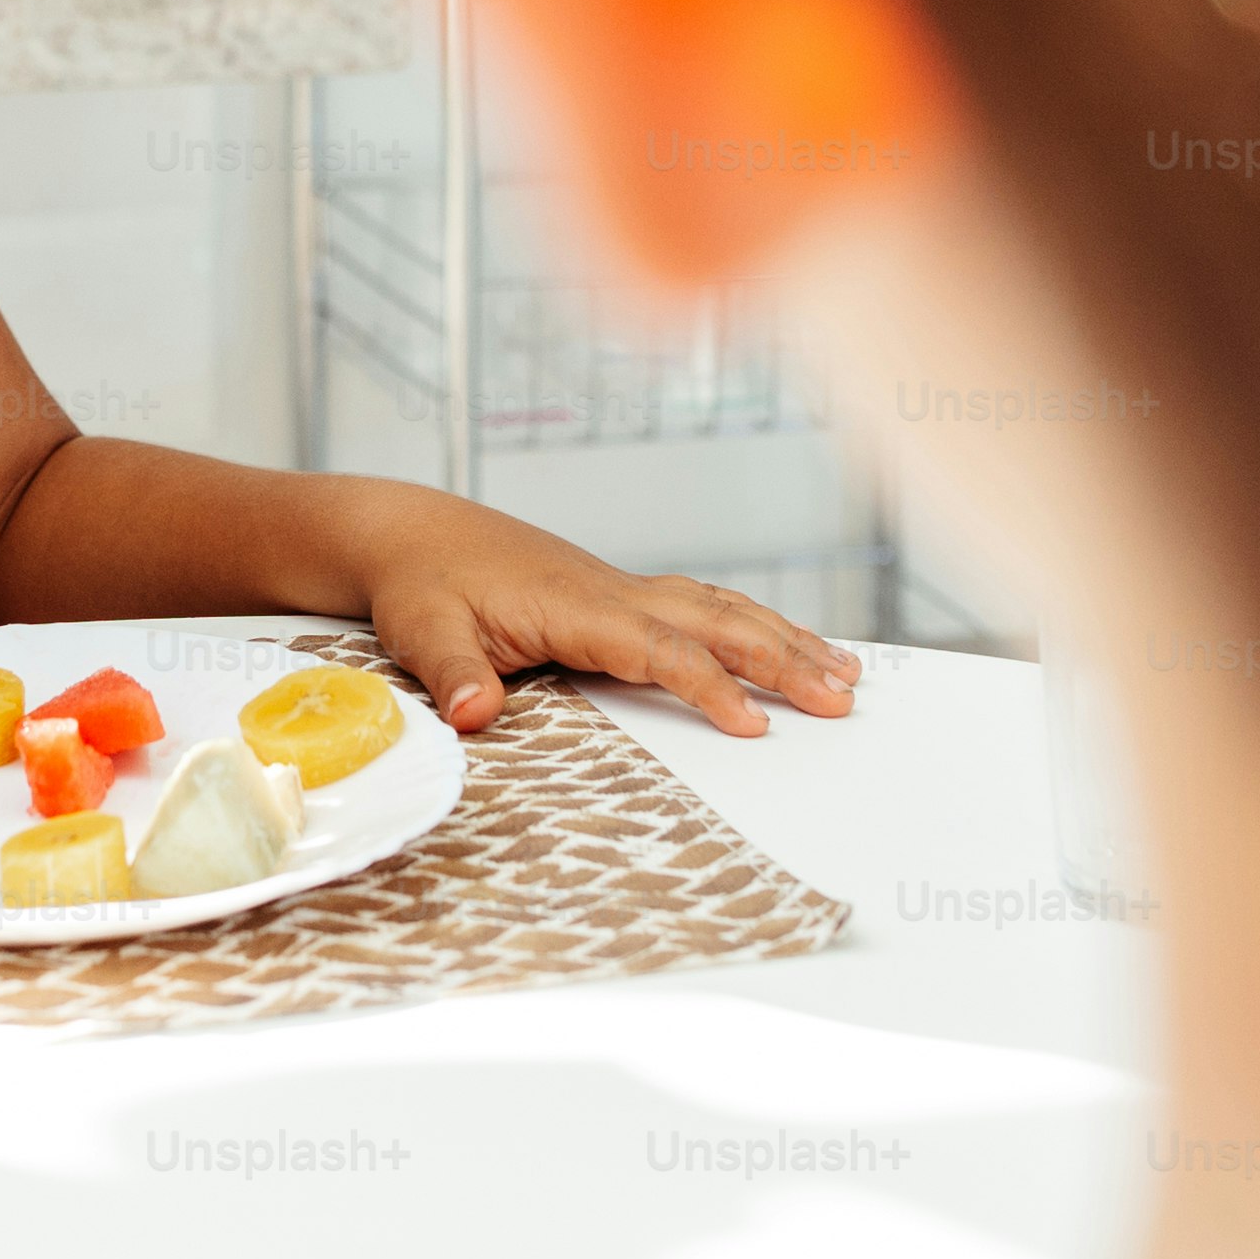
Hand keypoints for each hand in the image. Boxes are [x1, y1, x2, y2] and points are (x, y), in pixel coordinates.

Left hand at [342, 486, 861, 737]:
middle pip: (716, 622)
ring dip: (784, 638)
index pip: (661, 648)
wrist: (414, 534)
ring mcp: (621, 589)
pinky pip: (703, 607)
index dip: (711, 685)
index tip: (755, 724)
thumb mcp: (424, 630)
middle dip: (784, 658)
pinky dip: (752, 624)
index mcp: (576, 604)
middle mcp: (613, 591)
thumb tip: (475, 714)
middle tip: (843, 698)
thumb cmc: (421, 583)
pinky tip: (782, 643)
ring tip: (845, 674)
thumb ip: (454, 673)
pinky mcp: (618, 596)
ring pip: (721, 610)